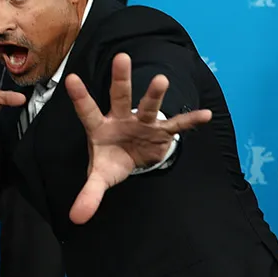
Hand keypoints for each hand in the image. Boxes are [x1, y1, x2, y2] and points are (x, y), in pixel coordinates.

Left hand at [64, 53, 211, 224]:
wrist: (132, 158)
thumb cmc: (110, 160)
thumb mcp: (99, 177)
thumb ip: (88, 195)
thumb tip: (76, 219)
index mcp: (99, 127)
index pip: (87, 110)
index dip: (80, 96)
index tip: (72, 79)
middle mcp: (120, 119)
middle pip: (118, 97)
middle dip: (119, 79)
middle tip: (120, 57)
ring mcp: (142, 123)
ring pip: (147, 106)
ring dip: (154, 94)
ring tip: (161, 79)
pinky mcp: (161, 132)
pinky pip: (177, 126)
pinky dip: (190, 121)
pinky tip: (205, 115)